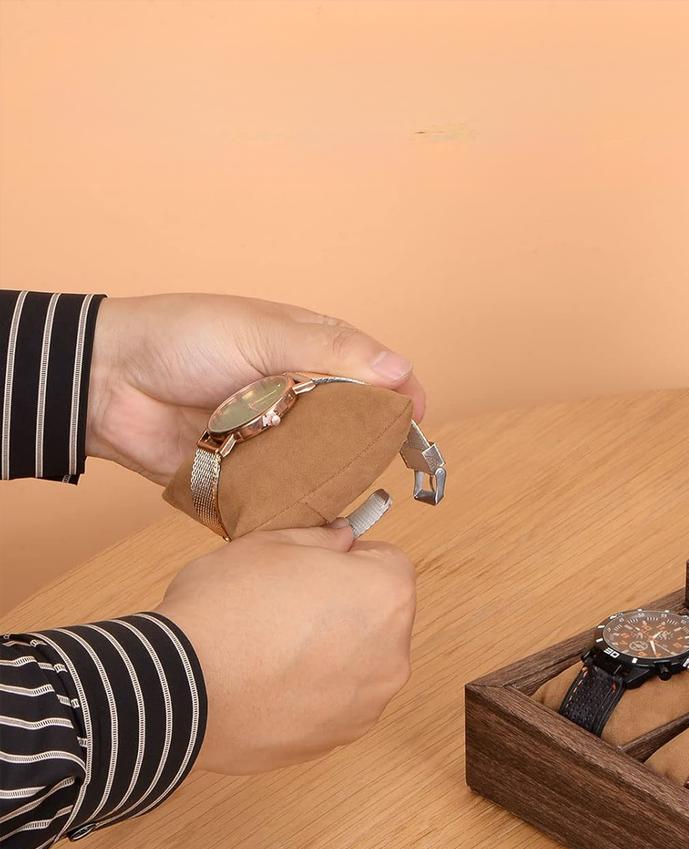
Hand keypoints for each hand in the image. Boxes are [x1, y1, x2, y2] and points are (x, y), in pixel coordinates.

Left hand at [87, 293, 425, 484]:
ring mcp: (277, 443)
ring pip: (327, 469)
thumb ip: (333, 352)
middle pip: (357, 429)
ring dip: (335, 477)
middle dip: (371, 444)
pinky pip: (287, 500)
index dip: (400, 395)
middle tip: (378, 457)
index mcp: (311, 355)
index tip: (415, 418)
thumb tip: (400, 370)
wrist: (108, 384)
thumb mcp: (263, 332)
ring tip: (340, 483)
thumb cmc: (183, 339)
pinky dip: (300, 507)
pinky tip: (313, 512)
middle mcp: (301, 401)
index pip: (374, 375)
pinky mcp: (252, 481)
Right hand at [157, 520, 415, 773]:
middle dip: (345, 609)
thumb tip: (342, 540)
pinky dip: (312, 695)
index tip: (315, 568)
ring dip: (331, 656)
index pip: (389, 563)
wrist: (178, 688)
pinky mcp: (336, 739)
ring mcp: (368, 703)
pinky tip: (267, 687)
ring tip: (272, 652)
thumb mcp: (270, 544)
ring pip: (358, 665)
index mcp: (388, 595)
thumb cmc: (227, 607)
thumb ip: (320, 539)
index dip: (351, 560)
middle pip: (378, 618)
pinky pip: (334, 705)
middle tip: (288, 608)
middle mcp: (393, 654)